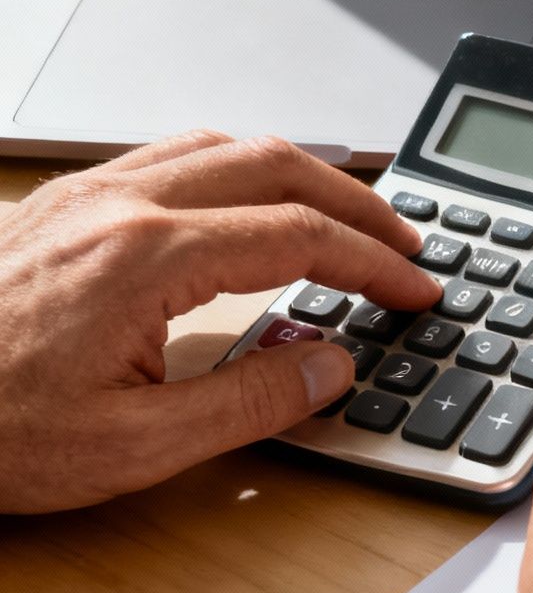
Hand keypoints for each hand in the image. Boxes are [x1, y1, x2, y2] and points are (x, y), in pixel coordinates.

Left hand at [0, 131, 441, 512]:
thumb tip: (329, 366)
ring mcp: (82, 197)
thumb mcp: (132, 448)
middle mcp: (116, 207)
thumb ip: (249, 404)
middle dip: (356, 201)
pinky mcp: (56, 207)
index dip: (375, 263)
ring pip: (220, 144)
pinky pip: (168, 156)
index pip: (300, 236)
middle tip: (404, 244)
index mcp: (146, 258)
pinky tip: (245, 209)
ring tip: (341, 216)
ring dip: (297, 173)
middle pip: (273, 164)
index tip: (417, 289)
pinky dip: (235, 170)